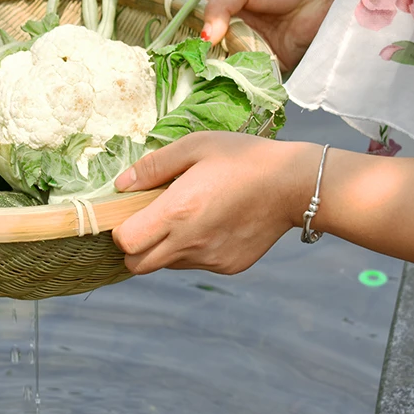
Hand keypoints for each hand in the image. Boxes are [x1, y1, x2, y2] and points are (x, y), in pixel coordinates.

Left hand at [112, 131, 319, 274]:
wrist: (292, 184)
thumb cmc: (242, 158)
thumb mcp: (195, 146)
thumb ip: (153, 166)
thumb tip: (121, 185)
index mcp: (177, 212)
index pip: (126, 243)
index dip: (121, 229)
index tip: (131, 212)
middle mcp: (190, 243)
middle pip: (137, 265)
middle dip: (134, 247)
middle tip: (150, 220)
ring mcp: (210, 259)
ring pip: (166, 265)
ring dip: (164, 247)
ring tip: (188, 217)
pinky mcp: (228, 266)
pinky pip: (196, 265)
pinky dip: (193, 250)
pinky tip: (212, 224)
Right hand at [201, 0, 350, 71]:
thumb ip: (220, 5)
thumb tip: (204, 37)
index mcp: (230, 6)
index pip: (201, 25)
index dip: (192, 36)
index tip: (181, 48)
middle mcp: (239, 29)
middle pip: (213, 49)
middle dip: (204, 58)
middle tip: (190, 68)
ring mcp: (255, 49)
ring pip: (229, 65)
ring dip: (221, 71)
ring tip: (207, 78)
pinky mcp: (271, 66)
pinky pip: (252, 77)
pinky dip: (242, 80)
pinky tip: (230, 83)